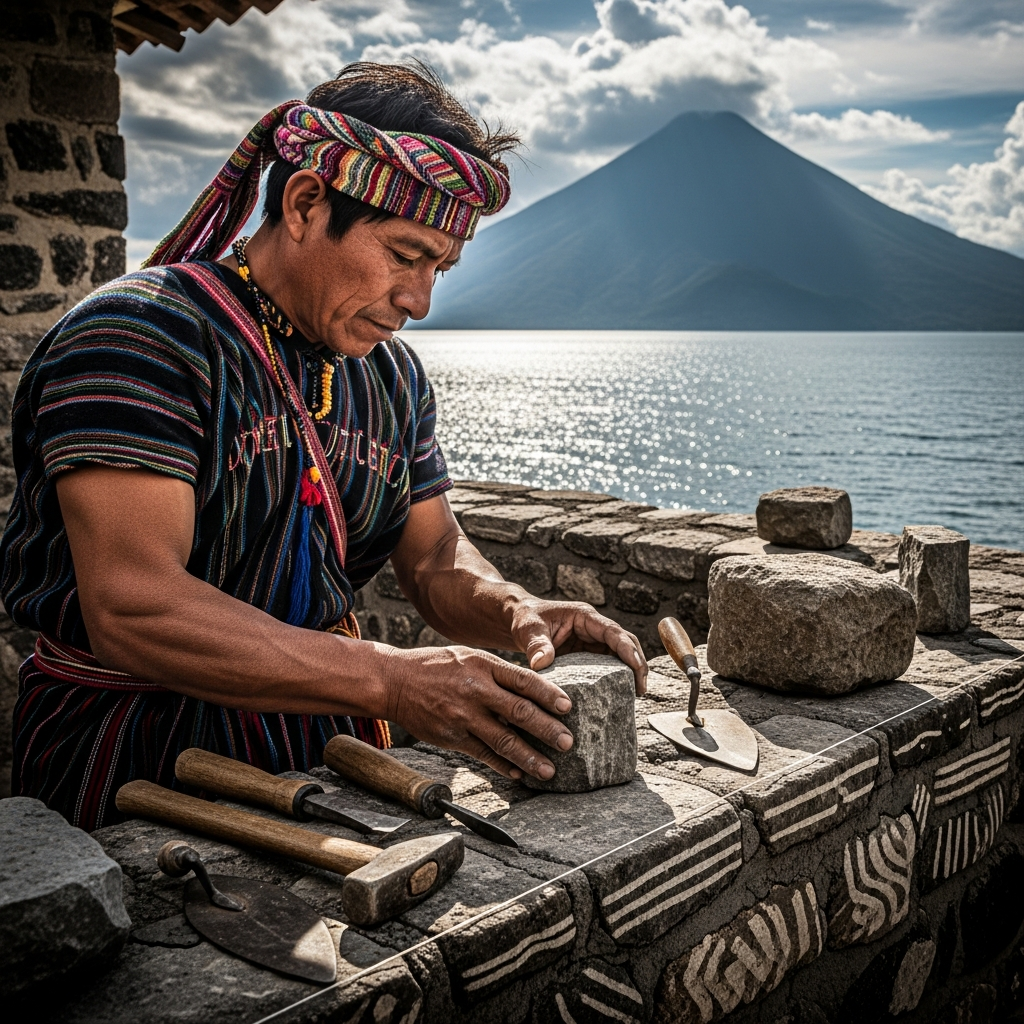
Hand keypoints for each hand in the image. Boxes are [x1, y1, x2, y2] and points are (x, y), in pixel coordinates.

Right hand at [381, 644, 575, 780]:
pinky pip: (483, 755)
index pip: (524, 680)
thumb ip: (499, 673)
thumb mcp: (470, 656)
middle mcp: (476, 691)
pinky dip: (503, 766)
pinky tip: (518, 774)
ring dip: (529, 757)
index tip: (568, 707)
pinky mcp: (452, 737)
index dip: (548, 695)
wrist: (394, 681)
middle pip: (519, 712)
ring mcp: (463, 716)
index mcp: (484, 666)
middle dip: (547, 730)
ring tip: (548, 770)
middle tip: (568, 743)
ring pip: (503, 740)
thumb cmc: (438, 666)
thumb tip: (534, 690)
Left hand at [508, 596, 647, 694]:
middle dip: (637, 663)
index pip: (614, 632)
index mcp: (584, 617)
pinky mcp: (586, 654)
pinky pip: (607, 665)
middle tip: (641, 689)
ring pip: (619, 654)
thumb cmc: (524, 619)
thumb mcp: (528, 630)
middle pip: (625, 642)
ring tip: (635, 695)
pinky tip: (617, 694)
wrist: (517, 620)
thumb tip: (541, 664)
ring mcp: (592, 641)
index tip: (637, 668)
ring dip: (630, 671)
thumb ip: (536, 645)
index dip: (628, 649)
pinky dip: (616, 677)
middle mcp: (593, 628)